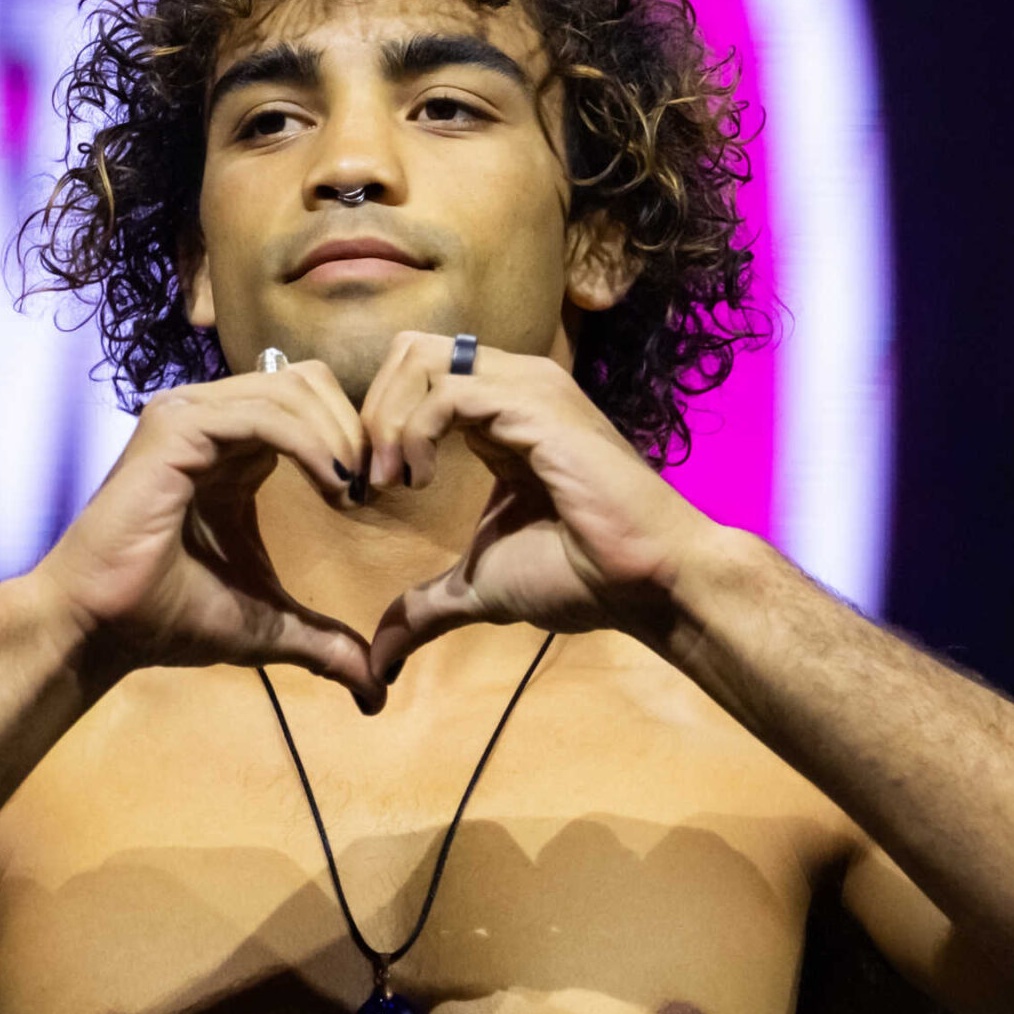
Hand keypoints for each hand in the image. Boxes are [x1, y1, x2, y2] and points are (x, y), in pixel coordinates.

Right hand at [27, 361, 382, 707]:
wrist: (101, 628)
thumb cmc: (166, 618)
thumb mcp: (266, 624)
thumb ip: (322, 642)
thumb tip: (374, 687)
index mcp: (231, 451)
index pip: (308, 403)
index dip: (351, 439)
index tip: (373, 497)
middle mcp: (210, 420)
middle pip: (307, 380)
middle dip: (353, 427)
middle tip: (372, 487)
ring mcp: (188, 416)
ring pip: (290, 388)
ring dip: (338, 434)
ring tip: (352, 489)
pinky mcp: (176, 428)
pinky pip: (263, 413)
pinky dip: (310, 441)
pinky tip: (332, 482)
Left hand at [356, 331, 727, 681]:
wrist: (645, 581)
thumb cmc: (580, 576)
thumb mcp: (479, 588)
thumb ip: (426, 608)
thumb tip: (382, 662)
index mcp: (498, 415)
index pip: (416, 375)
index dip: (377, 423)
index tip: (369, 490)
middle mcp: (512, 387)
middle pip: (410, 350)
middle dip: (373, 410)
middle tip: (373, 479)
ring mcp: (526, 390)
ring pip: (422, 357)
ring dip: (387, 419)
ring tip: (392, 480)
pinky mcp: (534, 406)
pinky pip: (447, 390)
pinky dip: (413, 431)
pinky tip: (420, 480)